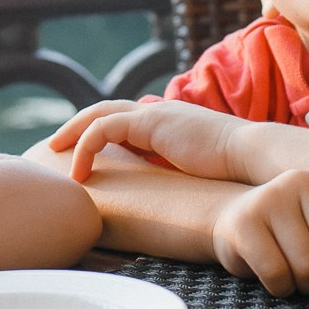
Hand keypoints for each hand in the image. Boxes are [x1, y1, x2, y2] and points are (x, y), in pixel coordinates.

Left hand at [48, 99, 247, 183]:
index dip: (101, 134)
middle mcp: (158, 113)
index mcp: (168, 124)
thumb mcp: (198, 172)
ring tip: (55, 153)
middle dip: (78, 126)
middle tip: (57, 145)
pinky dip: (86, 146)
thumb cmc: (234, 172)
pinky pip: (104, 128)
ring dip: (74, 132)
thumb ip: (179, 173)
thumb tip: (168, 197)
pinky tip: (79, 172)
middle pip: (106, 110)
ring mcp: (154, 114)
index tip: (84, 155)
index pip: (124, 121)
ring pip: (99, 113)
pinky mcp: (150, 123)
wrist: (253, 157)